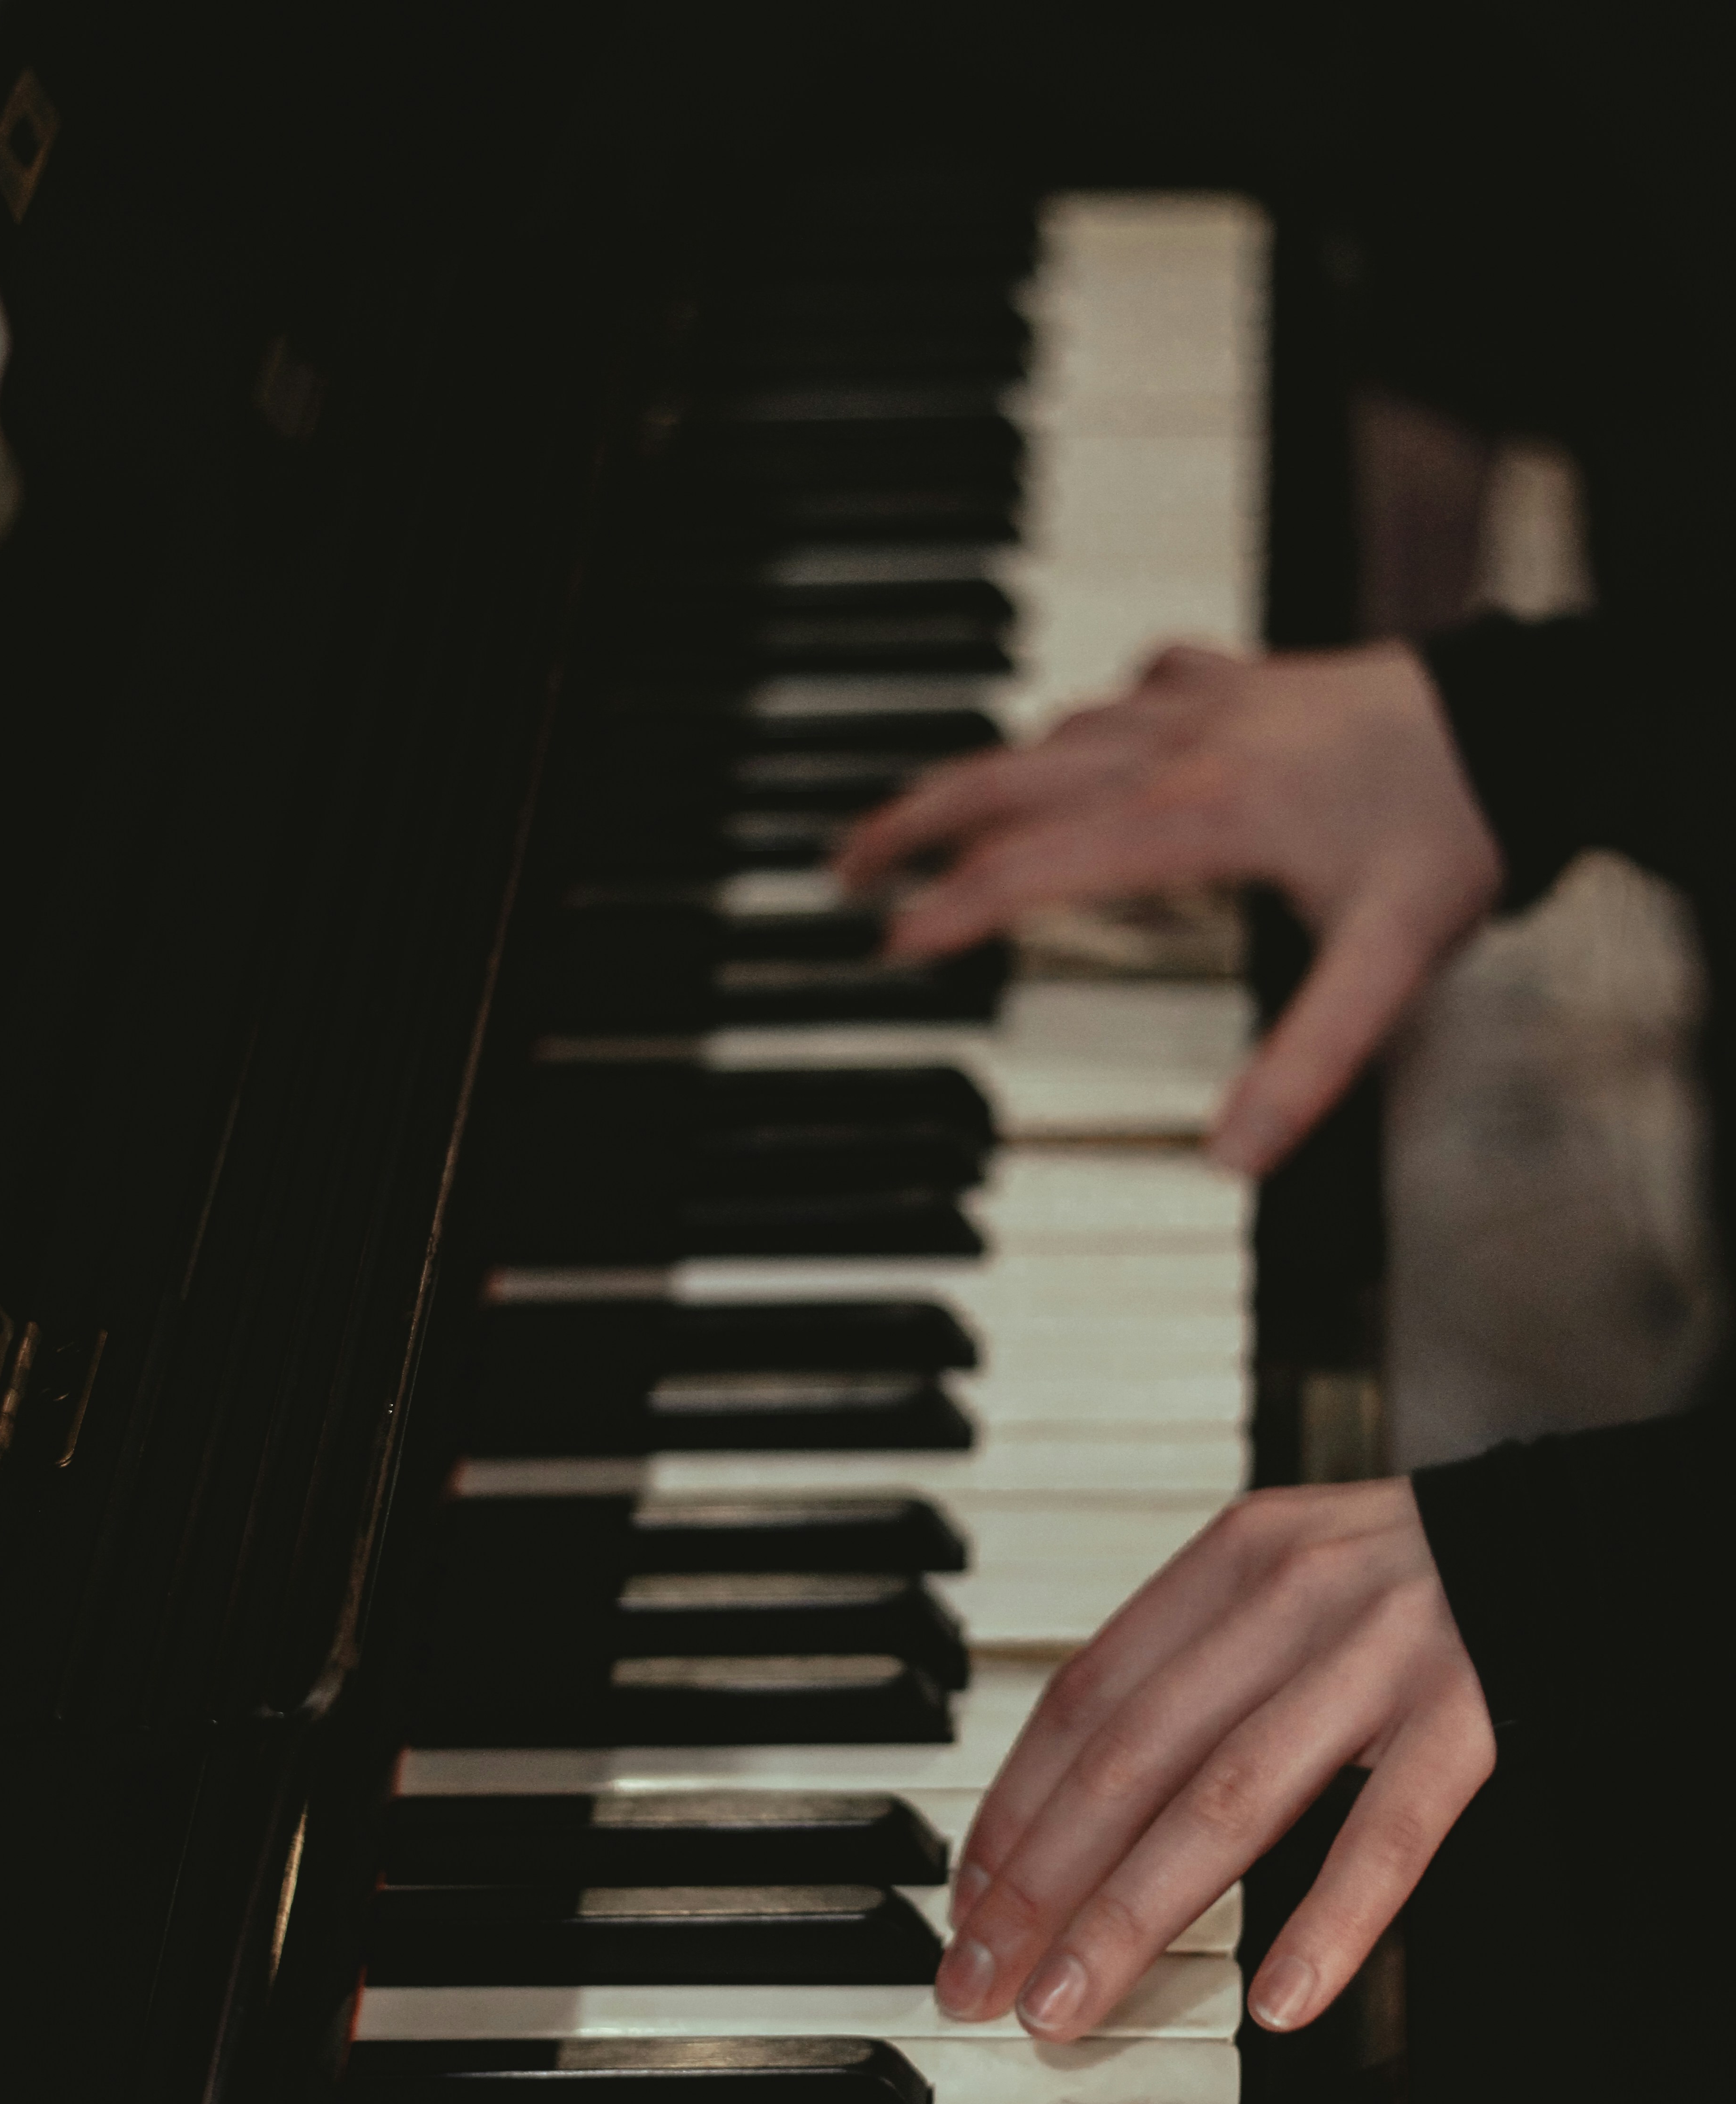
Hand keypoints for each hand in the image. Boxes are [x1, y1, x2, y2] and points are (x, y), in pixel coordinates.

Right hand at [835, 641, 1504, 1173]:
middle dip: (912, 820)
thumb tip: (1235, 1158)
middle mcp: (1180, 746)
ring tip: (924, 817)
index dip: (954, 908)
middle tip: (844, 864)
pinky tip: (1079, 738)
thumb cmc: (1456, 827)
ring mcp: (1203, 703)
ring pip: (1051, 727)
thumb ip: (1310, 1064)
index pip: (1037, 863)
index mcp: (1199, 817)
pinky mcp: (1234, 677)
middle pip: (1007, 774)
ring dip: (979, 772)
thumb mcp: (1393, 962)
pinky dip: (1081, 720)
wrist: (1528, 716)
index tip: (893, 945)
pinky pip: (1125, 691)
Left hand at [934, 1479, 1495, 2038]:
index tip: (963, 1904)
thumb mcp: (1287, 1578)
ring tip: (1066, 2005)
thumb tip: (1078, 1799)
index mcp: (1231, 1561)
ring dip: (1131, 1915)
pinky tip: (1281, 2004)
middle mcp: (1290, 1596)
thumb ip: (1195, 1662)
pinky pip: (1390, 1832)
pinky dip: (1332, 1919)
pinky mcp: (1473, 1714)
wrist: (1580, 1529)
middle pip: (1130, 1757)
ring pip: (1227, 1801)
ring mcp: (1382, 1655)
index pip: (1086, 1698)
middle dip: (1038, 1881)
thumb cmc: (1414, 1578)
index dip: (1013, 1805)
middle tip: (975, 1979)